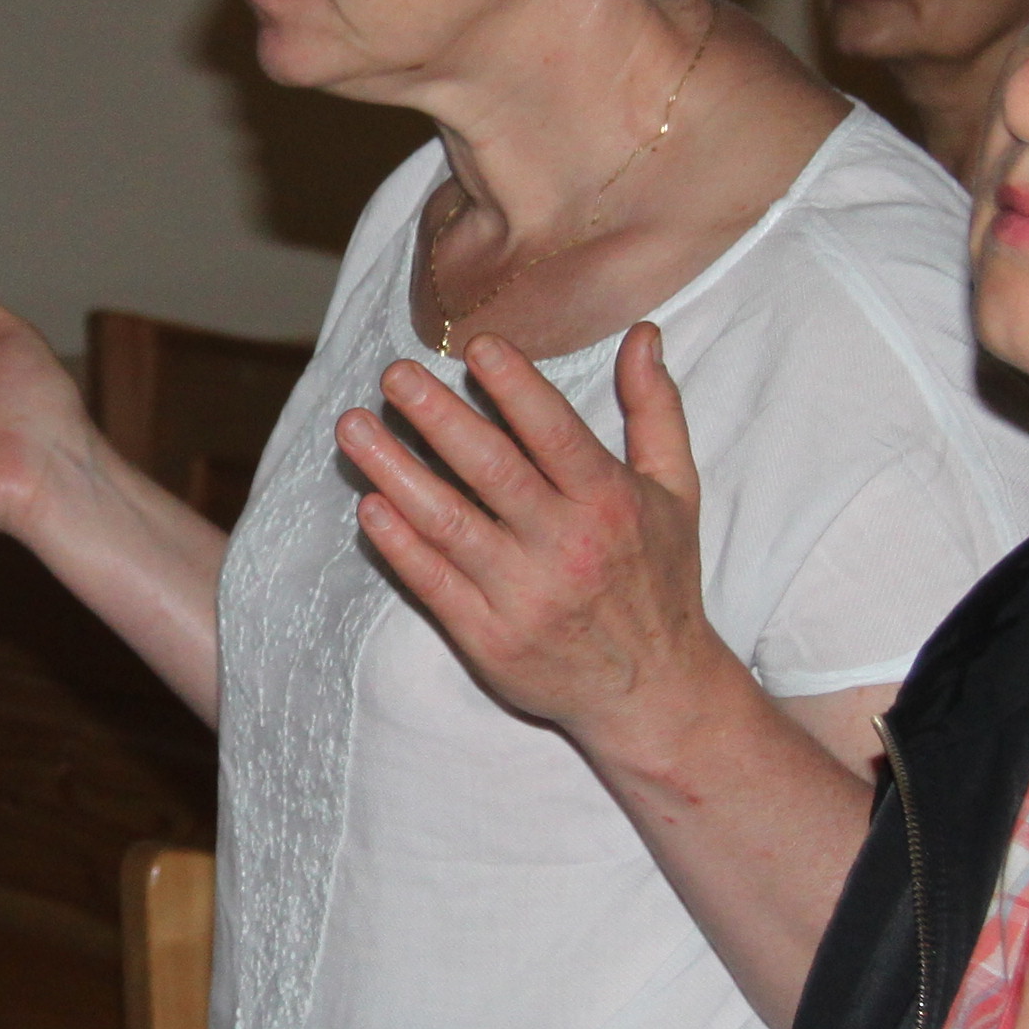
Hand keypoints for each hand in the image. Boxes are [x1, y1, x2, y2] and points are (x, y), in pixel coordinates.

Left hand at [340, 327, 748, 781]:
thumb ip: (656, 410)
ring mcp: (524, 596)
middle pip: (491, 470)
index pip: (554, 433)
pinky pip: (434, 583)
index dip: (514, 387)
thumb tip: (642, 333)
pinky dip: (399, 545)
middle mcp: (567, 546)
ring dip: (395, 473)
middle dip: (437, 417)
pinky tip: (369, 505)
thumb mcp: (676, 492)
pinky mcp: (490, 639)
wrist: (654, 695)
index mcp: (610, 502)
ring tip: (352, 429)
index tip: (474, 346)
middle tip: (392, 374)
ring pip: (449, 524)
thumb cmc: (660, 580)